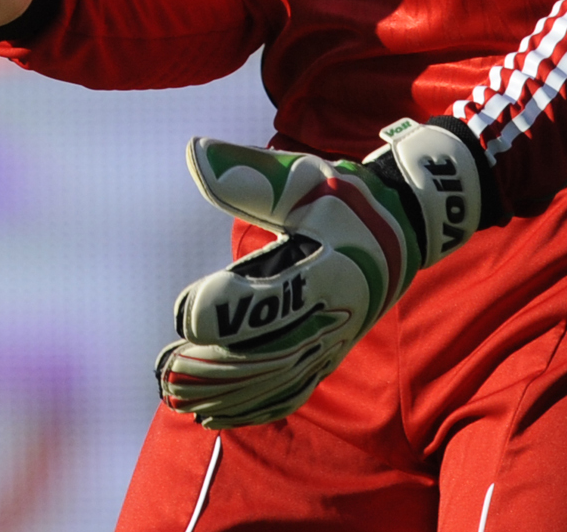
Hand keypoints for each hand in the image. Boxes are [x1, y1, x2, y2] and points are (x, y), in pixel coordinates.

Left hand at [153, 119, 491, 427]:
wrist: (400, 229)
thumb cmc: (340, 197)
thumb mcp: (300, 176)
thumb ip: (247, 173)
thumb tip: (194, 152)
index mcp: (332, 267)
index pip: (277, 300)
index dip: (229, 312)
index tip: (184, 313)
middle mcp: (336, 314)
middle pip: (272, 352)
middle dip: (216, 367)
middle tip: (167, 372)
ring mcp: (333, 341)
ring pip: (276, 380)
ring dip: (225, 393)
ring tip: (176, 397)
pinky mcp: (328, 356)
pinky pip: (290, 391)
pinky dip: (251, 407)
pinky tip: (212, 415)